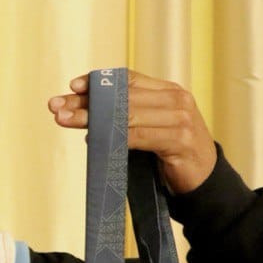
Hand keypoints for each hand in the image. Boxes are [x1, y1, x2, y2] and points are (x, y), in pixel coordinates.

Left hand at [47, 70, 216, 193]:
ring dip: (92, 118)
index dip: (100, 81)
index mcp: (169, 91)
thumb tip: (85, 114)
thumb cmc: (171, 156)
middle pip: (123, 96)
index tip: (73, 86)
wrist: (206, 183)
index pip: (129, 79)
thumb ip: (127, 117)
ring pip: (127, 114)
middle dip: (87, 101)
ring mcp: (181, 118)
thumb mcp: (150, 129)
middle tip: (57, 105)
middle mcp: (176, 99)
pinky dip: (114, 137)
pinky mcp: (180, 140)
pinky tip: (93, 140)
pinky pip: (139, 136)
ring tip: (65, 119)